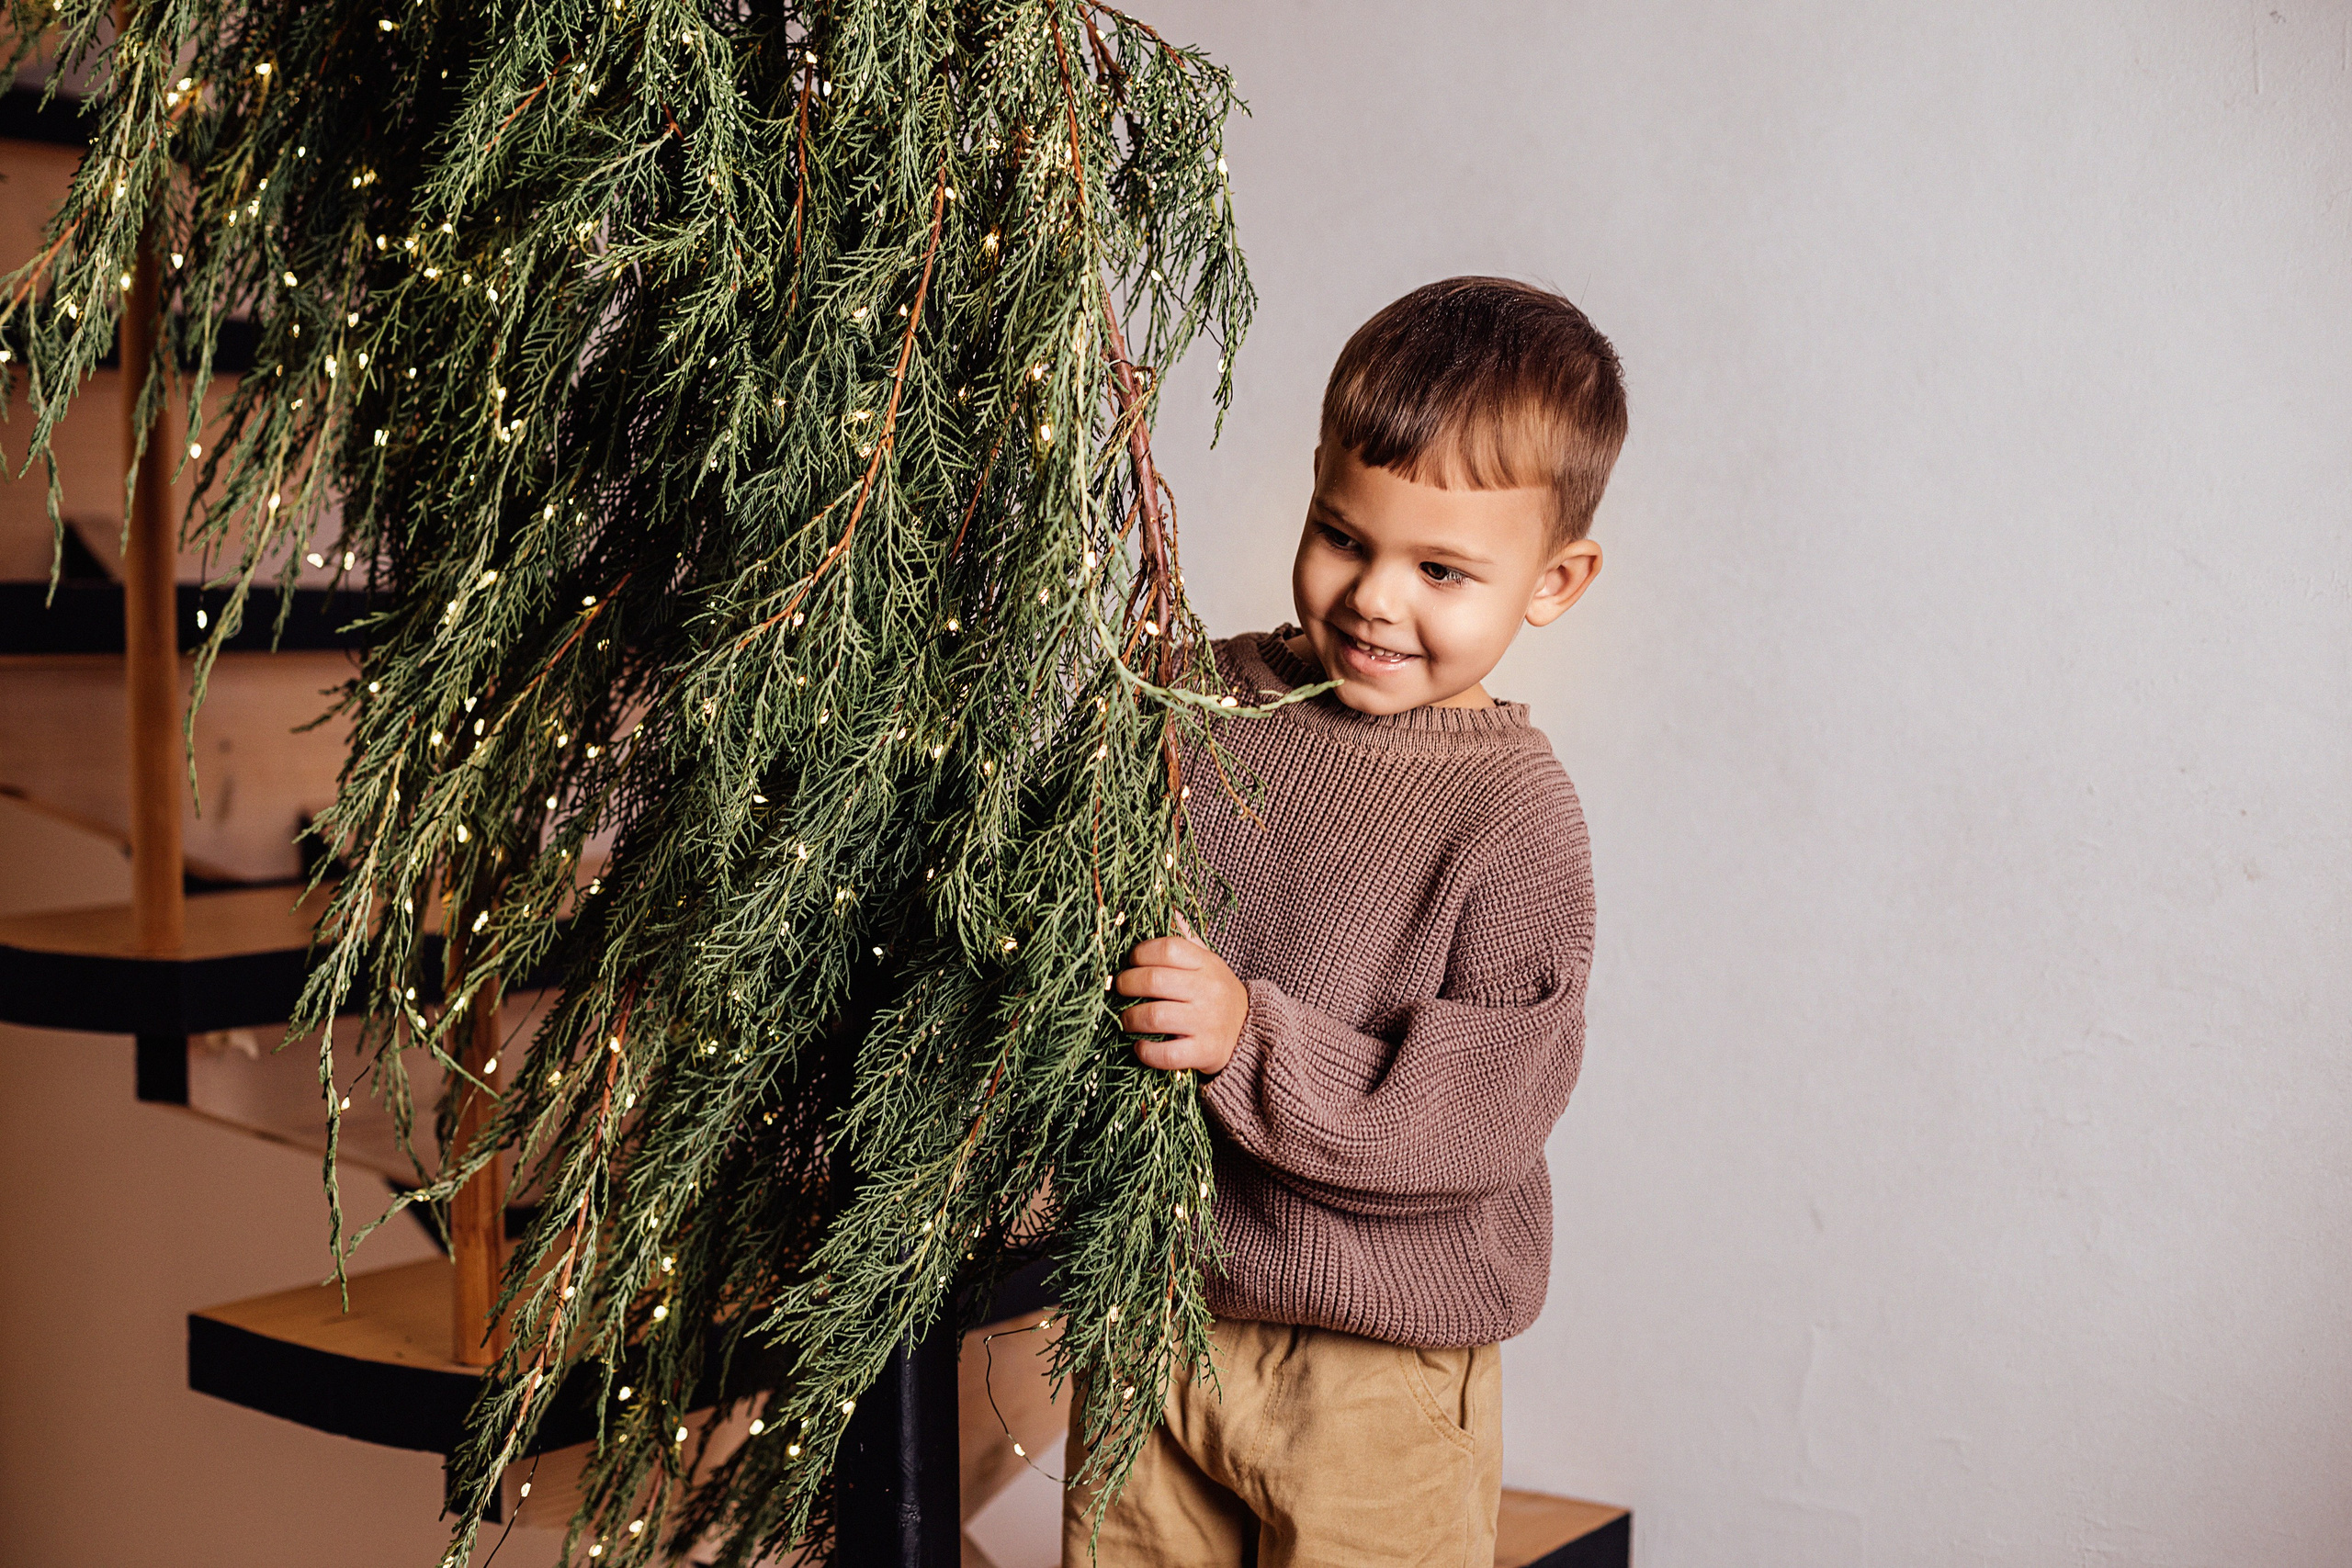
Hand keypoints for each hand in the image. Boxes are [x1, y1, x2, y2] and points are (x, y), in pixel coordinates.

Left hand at [1114, 910, 1248, 1074]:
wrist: (1250, 1033)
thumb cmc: (1216, 992)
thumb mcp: (1206, 962)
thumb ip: (1184, 939)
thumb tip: (1167, 906)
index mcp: (1207, 964)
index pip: (1169, 948)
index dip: (1141, 952)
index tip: (1132, 961)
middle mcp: (1208, 990)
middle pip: (1154, 980)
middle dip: (1126, 984)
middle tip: (1119, 989)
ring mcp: (1207, 1023)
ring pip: (1155, 1016)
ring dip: (1130, 1018)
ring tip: (1126, 1019)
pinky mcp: (1205, 1052)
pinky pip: (1167, 1054)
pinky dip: (1146, 1051)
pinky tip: (1140, 1046)